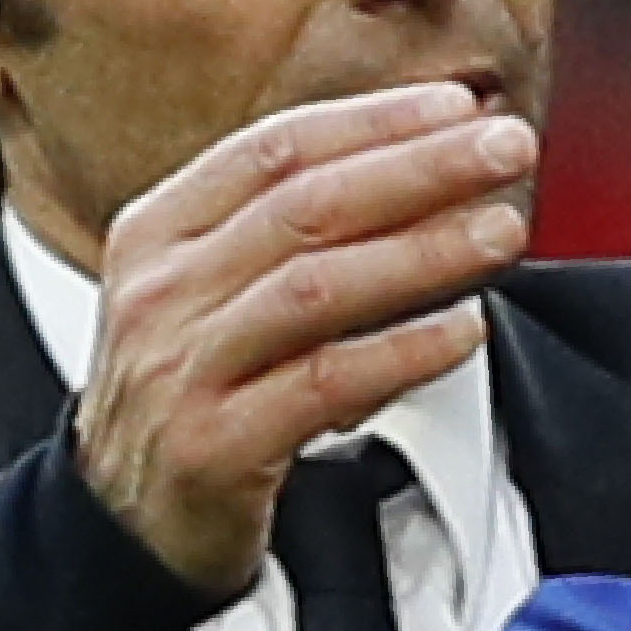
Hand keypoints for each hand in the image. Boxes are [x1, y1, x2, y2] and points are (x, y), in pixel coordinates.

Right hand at [78, 84, 534, 593]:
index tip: (457, 106)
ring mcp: (181, 368)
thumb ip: (288, 231)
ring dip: (423, 251)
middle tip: (506, 146)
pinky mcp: (215, 446)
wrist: (123, 523)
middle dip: (418, 167)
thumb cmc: (193, 393)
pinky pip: (324, 383)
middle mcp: (161, 291)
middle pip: (305, 205)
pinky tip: (465, 331)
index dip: (373, 121)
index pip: (275, 150)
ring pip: (317, 287)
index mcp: (158, 231)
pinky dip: (403, 352)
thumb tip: (424, 162)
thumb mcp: (209, 292)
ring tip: (502, 231)